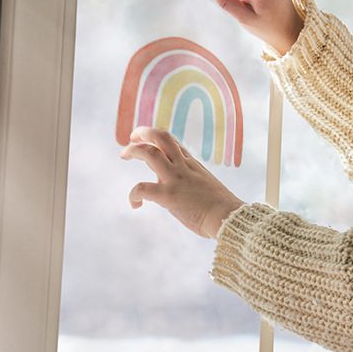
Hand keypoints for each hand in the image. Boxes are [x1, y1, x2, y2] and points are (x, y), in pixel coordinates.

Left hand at [121, 126, 243, 238]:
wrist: (229, 218)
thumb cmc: (222, 210)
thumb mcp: (207, 187)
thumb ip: (193, 183)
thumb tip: (183, 193)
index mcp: (192, 164)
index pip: (172, 142)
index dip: (157, 138)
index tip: (147, 141)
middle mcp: (183, 166)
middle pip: (161, 137)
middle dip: (143, 133)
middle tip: (131, 139)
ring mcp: (175, 179)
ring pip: (149, 152)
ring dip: (133, 150)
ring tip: (124, 155)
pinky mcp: (168, 195)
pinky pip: (142, 188)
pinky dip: (133, 194)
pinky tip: (135, 204)